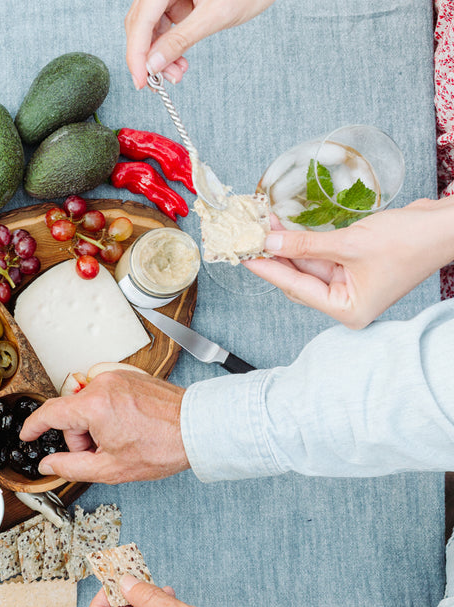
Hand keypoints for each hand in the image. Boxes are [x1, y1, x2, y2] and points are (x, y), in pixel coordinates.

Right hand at [18, 370, 188, 483]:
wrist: (198, 428)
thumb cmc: (163, 446)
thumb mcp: (110, 468)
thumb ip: (71, 467)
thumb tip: (48, 465)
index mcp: (93, 405)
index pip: (49, 413)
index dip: (33, 427)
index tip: (27, 434)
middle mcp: (102, 384)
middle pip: (71, 413)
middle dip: (80, 436)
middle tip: (102, 452)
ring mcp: (117, 377)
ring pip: (88, 404)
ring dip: (95, 424)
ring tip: (120, 439)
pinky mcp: (129, 376)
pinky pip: (105, 394)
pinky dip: (108, 412)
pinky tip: (128, 425)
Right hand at [124, 0, 274, 89]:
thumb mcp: (215, 16)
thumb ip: (181, 40)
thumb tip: (153, 64)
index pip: (140, 22)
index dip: (137, 55)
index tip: (140, 80)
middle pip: (140, 26)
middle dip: (148, 57)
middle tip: (156, 82)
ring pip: (151, 29)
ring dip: (159, 55)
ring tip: (176, 73)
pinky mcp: (178, 1)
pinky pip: (164, 27)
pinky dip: (170, 47)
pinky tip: (179, 61)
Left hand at [244, 197, 453, 328]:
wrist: (444, 225)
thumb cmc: (410, 241)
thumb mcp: (350, 243)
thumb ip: (306, 244)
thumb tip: (270, 242)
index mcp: (348, 309)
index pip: (296, 287)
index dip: (267, 269)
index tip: (243, 256)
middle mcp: (347, 301)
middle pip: (299, 278)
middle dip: (275, 255)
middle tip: (249, 236)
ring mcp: (351, 284)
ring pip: (307, 265)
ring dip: (287, 245)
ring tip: (263, 226)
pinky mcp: (353, 266)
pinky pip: (321, 255)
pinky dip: (304, 242)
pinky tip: (284, 228)